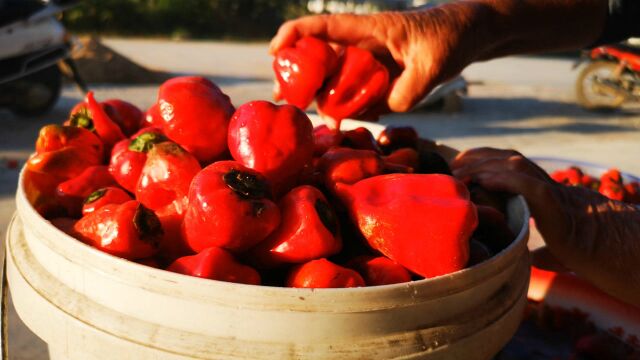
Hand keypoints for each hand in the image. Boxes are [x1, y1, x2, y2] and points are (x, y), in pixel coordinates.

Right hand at [269, 4, 486, 112]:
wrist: (469, 35)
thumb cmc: (450, 37)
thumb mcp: (433, 65)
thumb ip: (406, 91)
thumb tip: (380, 111)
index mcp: (369, 30)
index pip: (323, 27)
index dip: (293, 35)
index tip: (274, 53)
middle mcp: (363, 45)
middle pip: (320, 57)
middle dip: (299, 75)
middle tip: (283, 98)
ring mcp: (370, 62)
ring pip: (336, 78)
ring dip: (325, 98)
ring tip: (325, 123)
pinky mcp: (380, 78)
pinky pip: (358, 93)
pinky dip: (350, 106)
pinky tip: (349, 122)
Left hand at [451, 148, 639, 305]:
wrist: (597, 246)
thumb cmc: (572, 244)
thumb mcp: (537, 239)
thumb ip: (521, 241)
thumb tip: (507, 256)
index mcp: (532, 184)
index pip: (500, 160)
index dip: (476, 159)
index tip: (455, 168)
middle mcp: (536, 179)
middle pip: (500, 157)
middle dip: (473, 159)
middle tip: (449, 169)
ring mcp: (543, 186)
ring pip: (509, 164)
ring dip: (482, 166)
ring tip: (459, 175)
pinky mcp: (549, 199)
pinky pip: (524, 182)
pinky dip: (503, 179)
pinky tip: (483, 182)